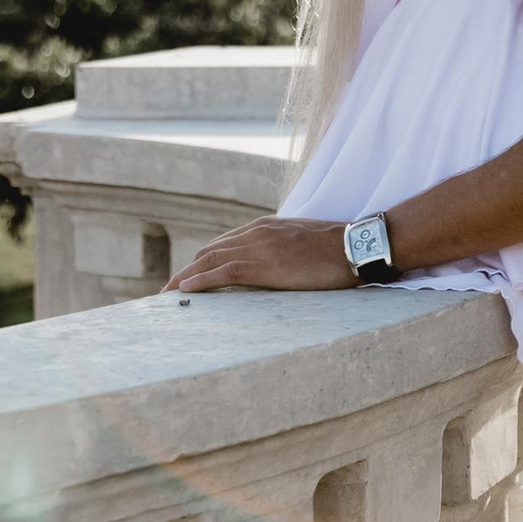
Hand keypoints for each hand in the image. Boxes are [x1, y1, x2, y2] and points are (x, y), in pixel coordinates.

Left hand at [163, 217, 358, 292]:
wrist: (355, 246)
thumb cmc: (337, 248)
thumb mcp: (302, 242)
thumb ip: (282, 249)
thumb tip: (276, 266)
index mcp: (264, 226)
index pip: (223, 244)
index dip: (202, 261)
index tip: (189, 276)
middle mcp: (255, 232)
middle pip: (209, 252)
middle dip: (187, 270)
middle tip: (170, 291)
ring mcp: (258, 247)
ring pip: (209, 261)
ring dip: (184, 278)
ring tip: (167, 295)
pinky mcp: (263, 265)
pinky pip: (221, 273)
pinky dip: (199, 282)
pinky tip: (184, 292)